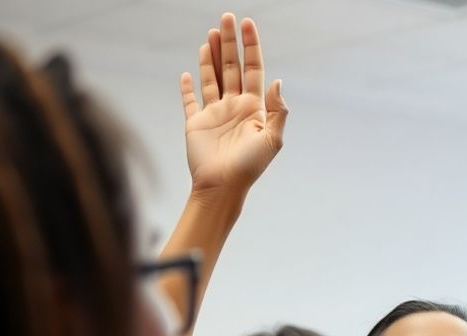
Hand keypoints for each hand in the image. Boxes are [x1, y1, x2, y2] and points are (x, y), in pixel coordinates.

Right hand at [180, 13, 286, 196]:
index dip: (251, 47)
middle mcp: (234, 107)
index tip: (248, 24)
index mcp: (254, 108)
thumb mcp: (273, 140)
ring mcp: (214, 113)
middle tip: (226, 18)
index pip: (253, 69)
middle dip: (229, 43)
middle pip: (231, 67)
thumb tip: (279, 81)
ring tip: (210, 34)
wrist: (222, 187)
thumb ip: (278, 111)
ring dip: (210, 56)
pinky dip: (188, 87)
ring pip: (212, 77)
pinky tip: (188, 72)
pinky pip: (190, 100)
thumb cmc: (249, 167)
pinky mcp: (195, 122)